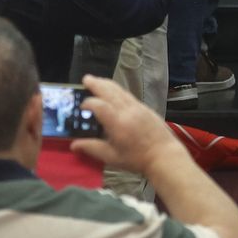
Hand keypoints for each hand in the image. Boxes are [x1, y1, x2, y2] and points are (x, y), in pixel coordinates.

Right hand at [70, 75, 185, 171]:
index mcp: (117, 122)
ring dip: (107, 84)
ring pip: (120, 90)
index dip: (88, 103)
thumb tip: (74, 145)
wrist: (164, 155)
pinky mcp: (145, 107)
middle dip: (97, 84)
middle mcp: (127, 110)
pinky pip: (128, 94)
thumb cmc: (136, 159)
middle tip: (86, 78)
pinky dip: (118, 90)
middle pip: (110, 91)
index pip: (99, 106)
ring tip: (97, 81)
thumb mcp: (111, 157)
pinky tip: (114, 92)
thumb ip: (92, 148)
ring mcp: (138, 107)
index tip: (81, 106)